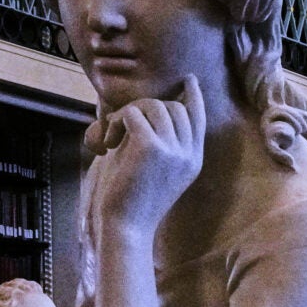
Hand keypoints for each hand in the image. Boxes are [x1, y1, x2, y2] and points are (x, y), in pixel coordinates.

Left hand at [88, 78, 205, 240]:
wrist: (126, 227)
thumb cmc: (132, 200)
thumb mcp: (154, 168)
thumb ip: (159, 140)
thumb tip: (150, 109)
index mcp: (193, 160)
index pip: (198, 118)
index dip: (194, 96)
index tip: (189, 79)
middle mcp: (188, 154)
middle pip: (173, 107)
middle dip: (145, 108)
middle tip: (121, 126)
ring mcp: (173, 150)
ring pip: (153, 106)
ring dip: (127, 114)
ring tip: (113, 137)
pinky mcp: (151, 147)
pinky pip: (131, 114)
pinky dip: (115, 123)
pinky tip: (108, 144)